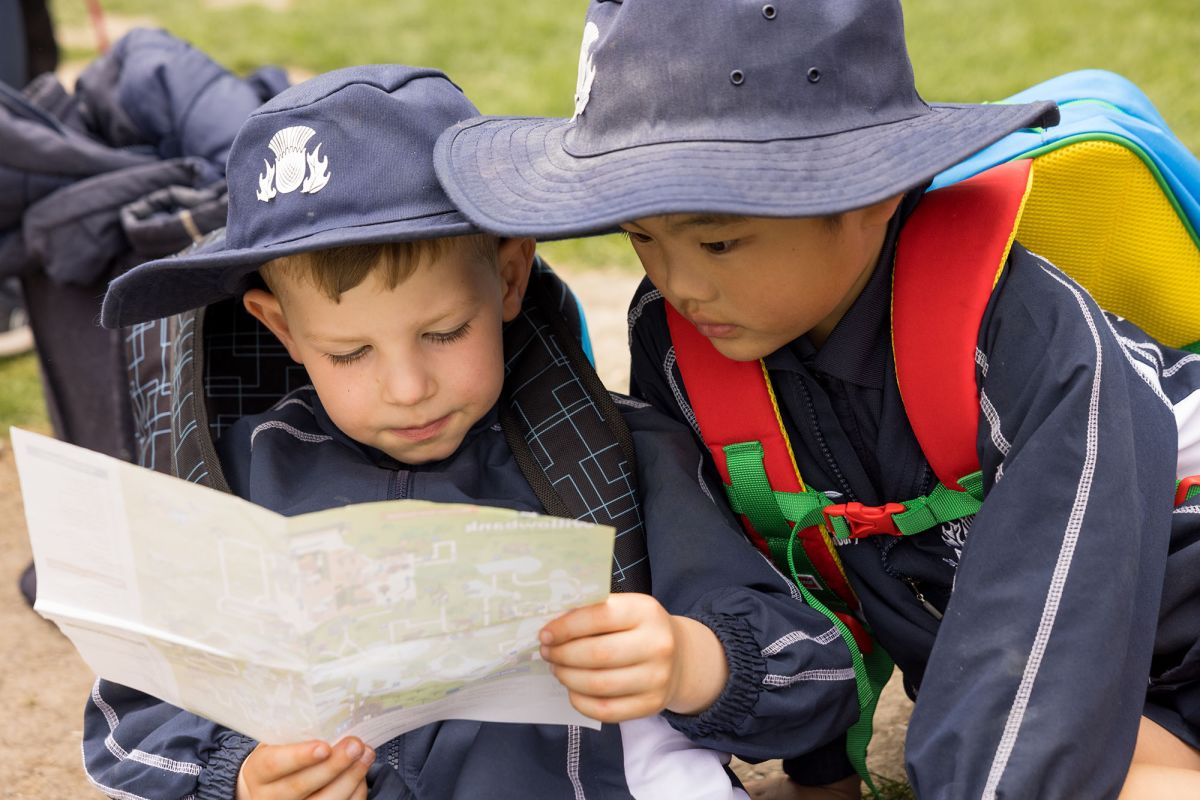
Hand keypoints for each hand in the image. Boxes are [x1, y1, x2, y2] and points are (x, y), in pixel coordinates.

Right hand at [235, 736, 373, 799]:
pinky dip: (355, 792)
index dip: (300, 756)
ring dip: (350, 778)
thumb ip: (297, 735)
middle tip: (355, 746)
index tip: (324, 746)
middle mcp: (269, 797)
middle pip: (300, 786)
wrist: (270, 787)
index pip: (274, 765)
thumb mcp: (278, 743)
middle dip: (332, 766)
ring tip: (366, 755)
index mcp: (258, 772)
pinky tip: (362, 775)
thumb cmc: (280, 757)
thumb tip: (333, 717)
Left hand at [539, 593, 726, 721]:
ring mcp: (657, 678)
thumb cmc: (639, 629)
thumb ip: (593, 613)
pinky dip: (581, 702)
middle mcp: (657, 644)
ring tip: (558, 669)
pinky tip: (573, 690)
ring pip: (598, 684)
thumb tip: (550, 629)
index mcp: (646, 611)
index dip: (565, 627)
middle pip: (596, 654)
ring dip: (568, 678)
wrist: (679, 657)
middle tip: (547, 653)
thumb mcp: (625, 609)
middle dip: (562, 655)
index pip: (599, 617)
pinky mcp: (651, 705)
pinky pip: (606, 710)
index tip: (545, 635)